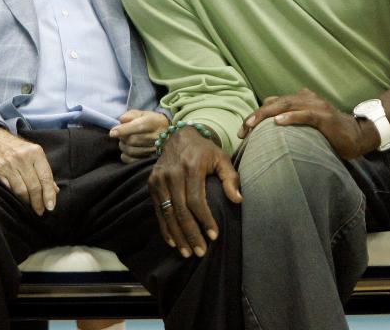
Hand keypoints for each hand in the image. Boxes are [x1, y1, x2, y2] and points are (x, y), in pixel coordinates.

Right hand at [0, 126, 58, 215]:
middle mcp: (23, 158)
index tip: (50, 206)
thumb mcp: (34, 154)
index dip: (49, 194)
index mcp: (36, 152)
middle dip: (38, 202)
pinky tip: (18, 199)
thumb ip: (44, 171)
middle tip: (40, 211)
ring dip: (27, 202)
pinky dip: (14, 196)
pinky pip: (8, 188)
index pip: (45, 177)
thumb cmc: (17, 148)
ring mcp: (9, 164)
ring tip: (30, 206)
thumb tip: (55, 190)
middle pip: (34, 186)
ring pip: (21, 190)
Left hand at [109, 110, 168, 162]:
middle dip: (122, 138)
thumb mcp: (143, 114)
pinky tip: (126, 151)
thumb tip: (121, 120)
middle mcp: (157, 136)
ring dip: (123, 146)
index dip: (123, 130)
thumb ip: (131, 115)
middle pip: (133, 140)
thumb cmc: (151, 121)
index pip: (137, 126)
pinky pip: (134, 161)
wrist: (168, 133)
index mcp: (154, 122)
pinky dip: (126, 156)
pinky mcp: (152, 159)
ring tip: (124, 142)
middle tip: (121, 135)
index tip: (112, 133)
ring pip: (132, 151)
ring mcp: (155, 150)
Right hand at [149, 127, 240, 258]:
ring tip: (187, 252)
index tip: (214, 236)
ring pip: (168, 213)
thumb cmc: (204, 151)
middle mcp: (172, 174)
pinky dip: (165, 227)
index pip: (196, 200)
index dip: (205, 220)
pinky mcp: (152, 183)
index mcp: (191, 167)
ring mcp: (159, 179)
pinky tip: (172, 241)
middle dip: (191, 234)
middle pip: (181, 210)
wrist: (177, 136)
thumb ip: (231, 178)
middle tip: (200, 252)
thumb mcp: (221, 158)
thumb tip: (238, 200)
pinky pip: (158, 210)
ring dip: (177, 235)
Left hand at [239, 88, 378, 158]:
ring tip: (252, 125)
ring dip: (267, 115)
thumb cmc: (329, 133)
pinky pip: (305, 115)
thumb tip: (267, 135)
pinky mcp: (325, 117)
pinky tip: (278, 122)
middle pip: (275, 103)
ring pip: (286, 106)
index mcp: (299, 100)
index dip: (256, 115)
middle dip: (256, 115)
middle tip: (243, 129)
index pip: (272, 103)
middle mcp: (306, 99)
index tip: (242, 131)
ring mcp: (316, 106)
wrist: (357, 135)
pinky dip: (291, 117)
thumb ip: (290, 124)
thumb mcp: (305, 127)